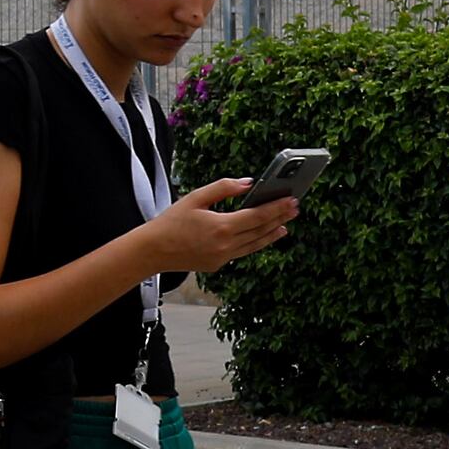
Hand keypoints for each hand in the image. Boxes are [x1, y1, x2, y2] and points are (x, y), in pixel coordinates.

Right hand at [149, 178, 300, 272]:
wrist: (153, 250)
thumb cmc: (171, 222)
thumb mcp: (196, 197)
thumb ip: (224, 188)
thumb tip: (249, 183)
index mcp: (222, 227)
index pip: (258, 216)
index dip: (277, 208)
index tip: (292, 200)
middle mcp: (226, 245)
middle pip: (261, 231)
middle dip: (280, 218)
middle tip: (295, 208)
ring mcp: (223, 258)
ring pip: (255, 245)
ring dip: (272, 234)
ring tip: (285, 225)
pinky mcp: (218, 264)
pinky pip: (242, 252)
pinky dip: (255, 242)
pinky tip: (261, 236)